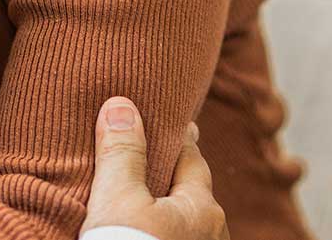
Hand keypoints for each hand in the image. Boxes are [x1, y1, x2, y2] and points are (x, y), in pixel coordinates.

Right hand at [83, 97, 227, 239]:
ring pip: (186, 219)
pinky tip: (149, 230)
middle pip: (191, 190)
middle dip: (175, 174)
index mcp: (202, 206)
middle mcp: (212, 232)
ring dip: (168, 207)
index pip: (192, 157)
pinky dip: (164, 228)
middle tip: (159, 157)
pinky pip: (176, 236)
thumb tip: (121, 105)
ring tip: (149, 199)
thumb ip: (122, 153)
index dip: (178, 138)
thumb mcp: (118, 198)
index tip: (176, 123)